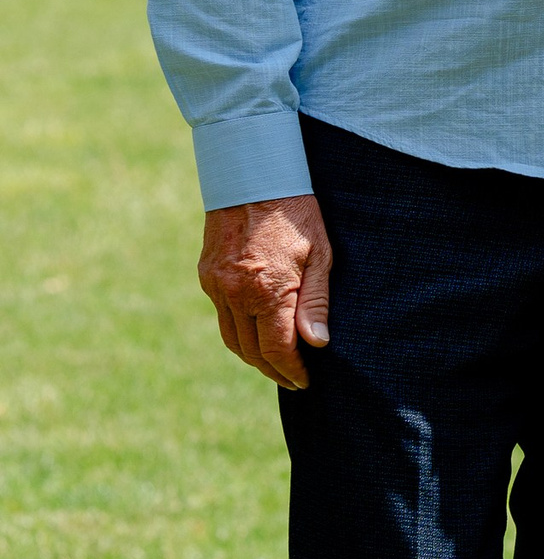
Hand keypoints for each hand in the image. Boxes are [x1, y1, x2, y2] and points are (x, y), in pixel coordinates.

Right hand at [198, 194, 333, 389]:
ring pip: (231, 338)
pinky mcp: (207, 276)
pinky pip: (221, 316)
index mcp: (266, 290)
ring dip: (253, 357)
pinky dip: (239, 332)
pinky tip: (257, 333)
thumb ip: (315, 301)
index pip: (276, 349)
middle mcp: (234, 294)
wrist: (254, 177)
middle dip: (273, 370)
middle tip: (294, 379)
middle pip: (250, 351)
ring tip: (277, 364)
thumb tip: (317, 344)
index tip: (306, 381)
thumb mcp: (320, 254)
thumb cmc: (297, 213)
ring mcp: (216, 286)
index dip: (291, 370)